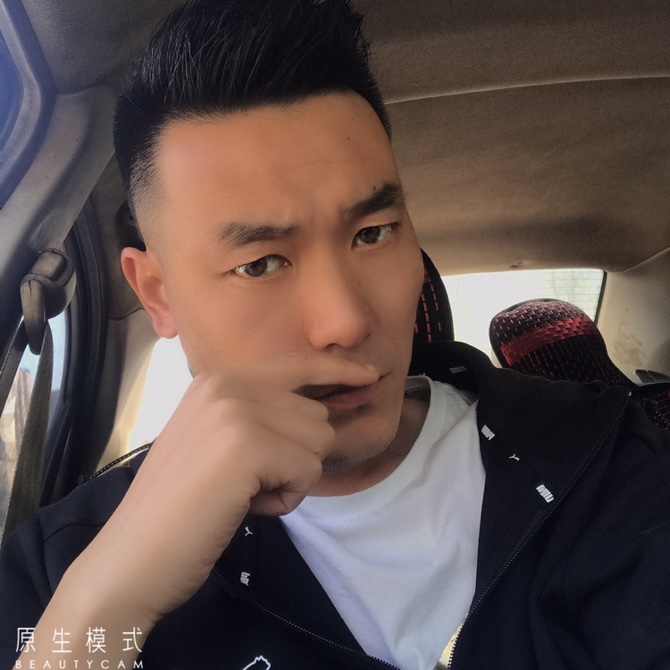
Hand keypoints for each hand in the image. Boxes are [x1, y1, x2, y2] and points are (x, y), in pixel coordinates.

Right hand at [68, 352, 377, 627]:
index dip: (337, 372)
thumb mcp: (216, 442)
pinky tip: (245, 506)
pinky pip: (308, 469)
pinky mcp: (248, 445)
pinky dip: (286, 497)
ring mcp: (235, 411)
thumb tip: (325, 412)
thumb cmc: (178, 507)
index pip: (296, 366)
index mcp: (217, 379)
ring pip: (317, 441)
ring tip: (243, 494)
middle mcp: (227, 384)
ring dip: (292, 478)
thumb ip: (260, 417)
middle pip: (314, 415)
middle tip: (248, 483)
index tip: (370, 375)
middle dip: (297, 457)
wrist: (132, 556)